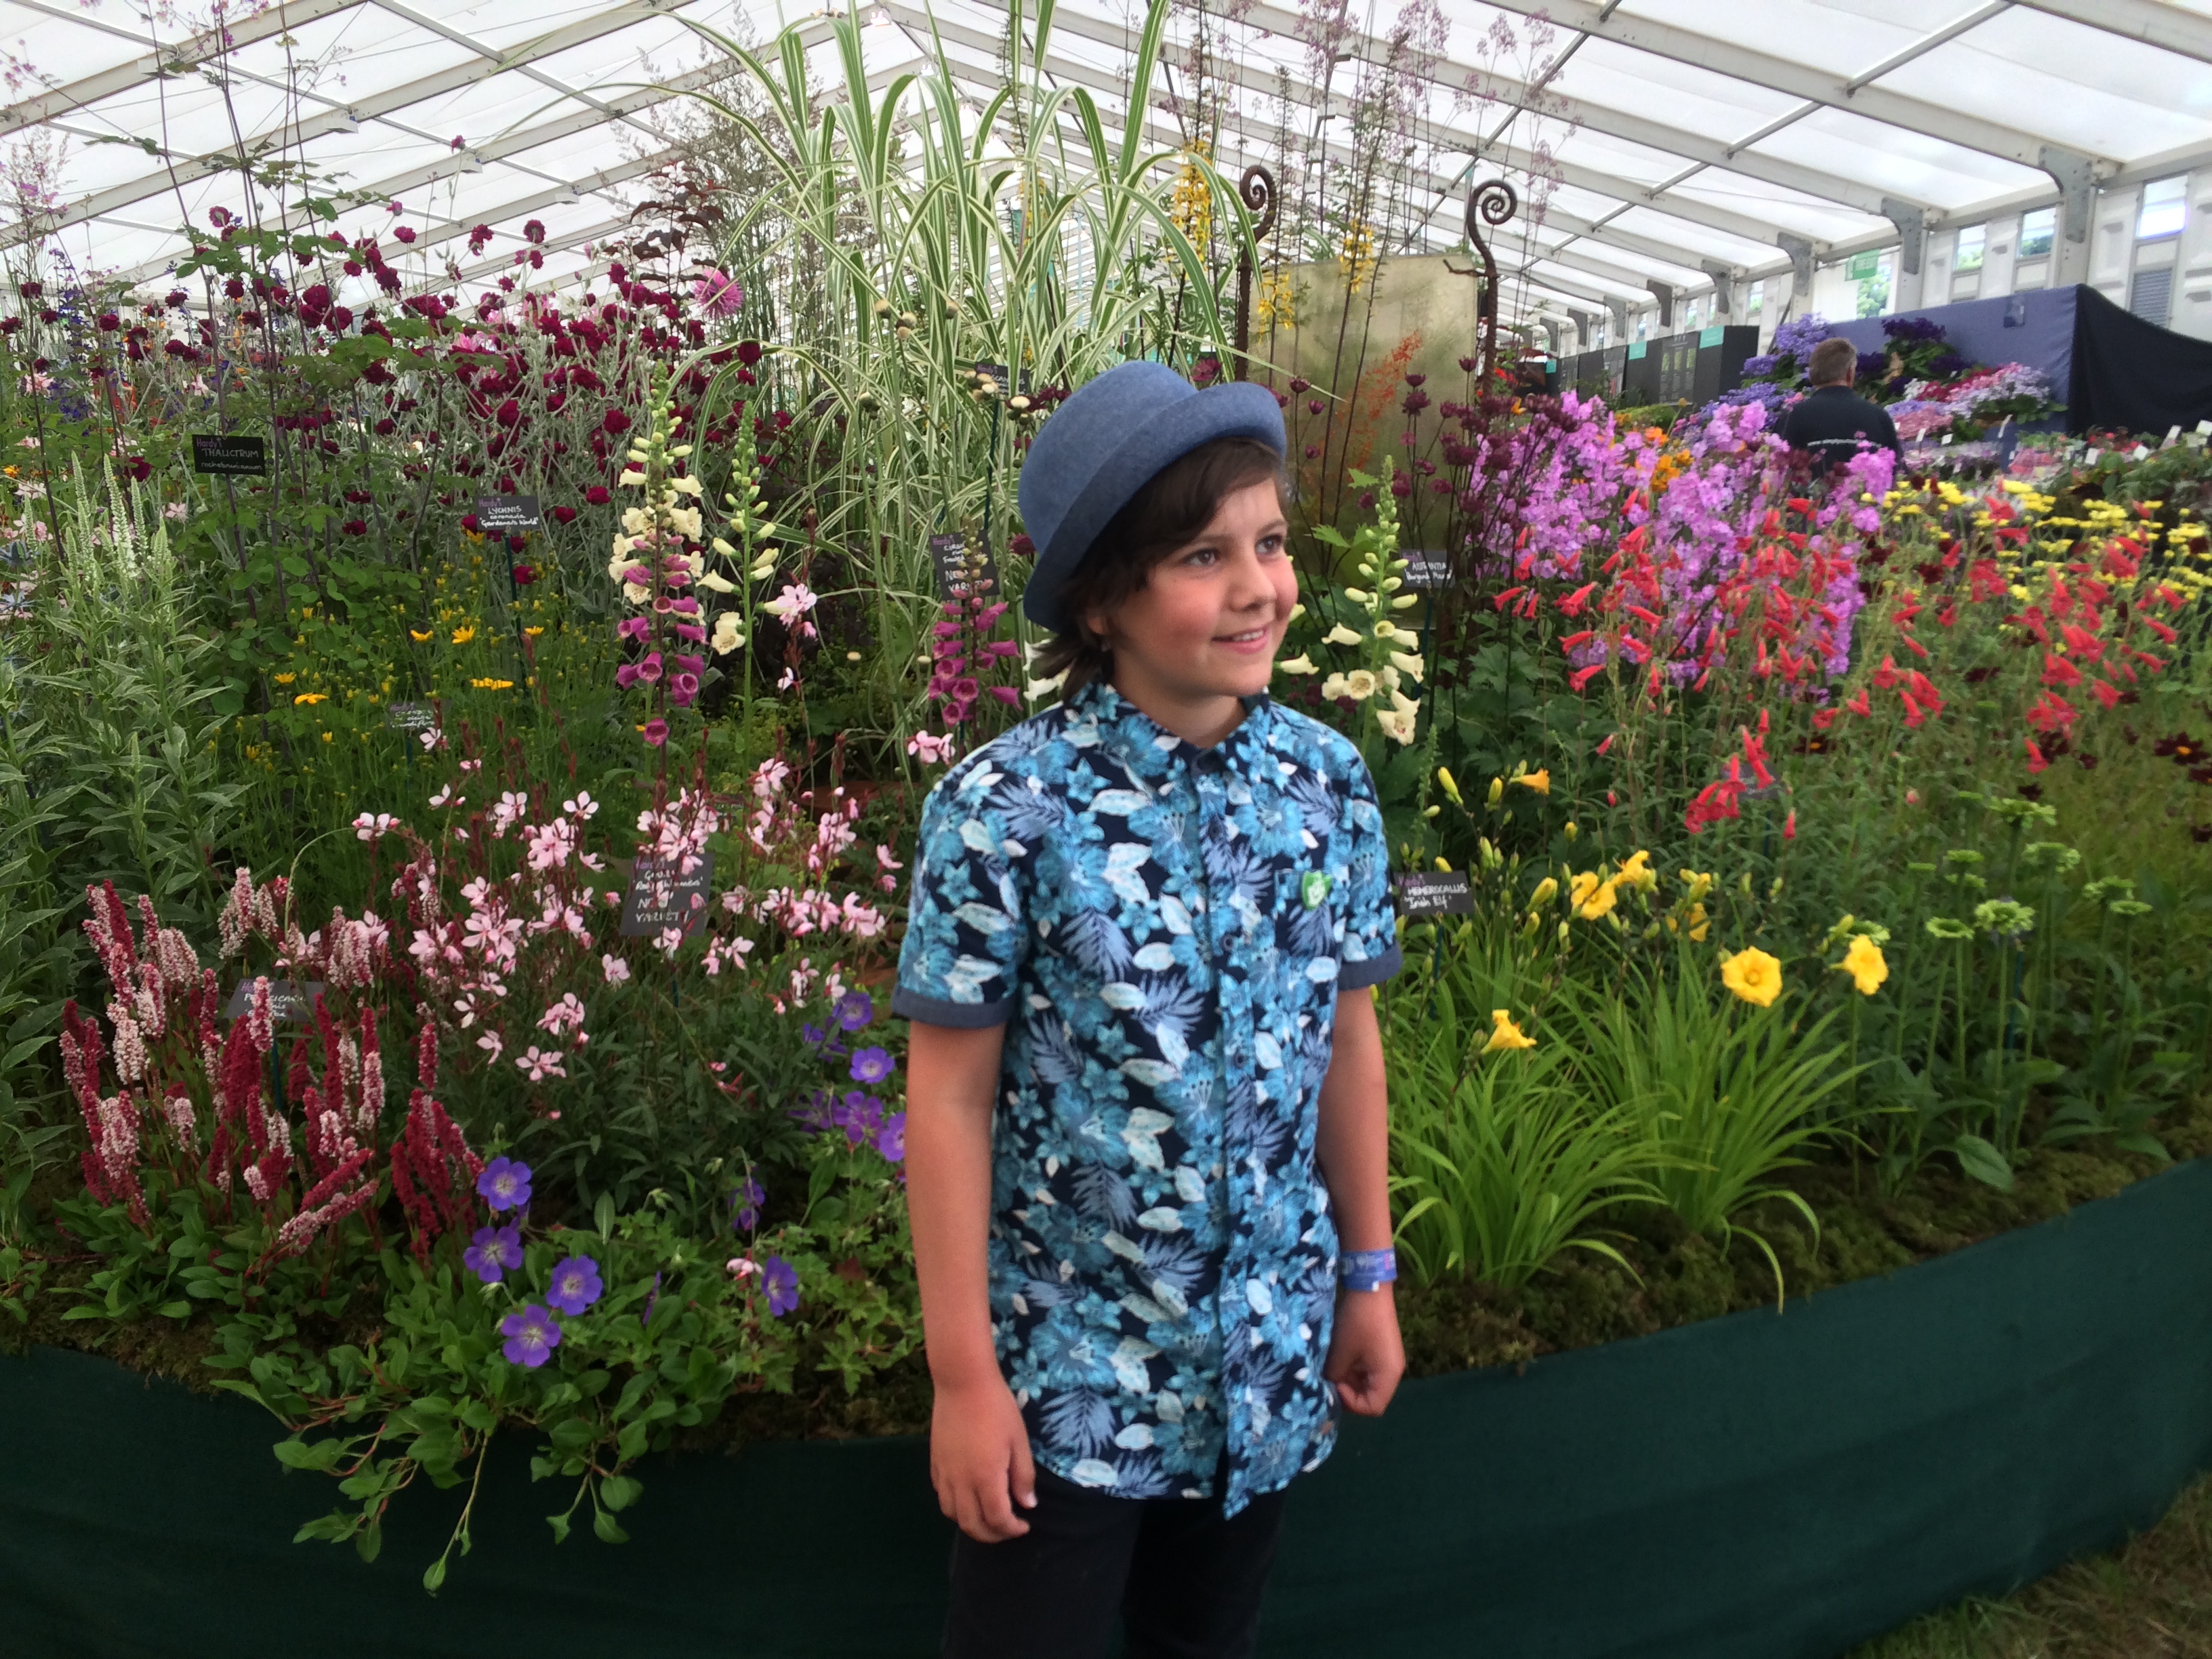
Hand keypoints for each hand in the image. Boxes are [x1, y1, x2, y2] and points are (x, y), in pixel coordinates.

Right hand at [929, 1374, 1036, 1542]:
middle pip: (972, 1525)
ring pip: (952, 1514)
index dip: (1012, 1529)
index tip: (1025, 1526)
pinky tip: (968, 1498)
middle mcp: (961, 1482)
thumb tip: (1027, 1505)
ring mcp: (945, 1473)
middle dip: (992, 1535)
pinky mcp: (935, 1463)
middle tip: (1007, 1529)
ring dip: (971, 1524)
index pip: (997, 1519)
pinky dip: (955, 1507)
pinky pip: (942, 1496)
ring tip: (988, 1518)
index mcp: (986, 1478)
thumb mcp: (1019, 1441)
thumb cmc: (997, 1408)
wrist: (963, 1382)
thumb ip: (1023, 1476)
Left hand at [1324, 1287, 1404, 1416]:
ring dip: (1349, 1380)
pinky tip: (1339, 1358)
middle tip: (1329, 1379)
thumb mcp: (1341, 1352)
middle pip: (1371, 1397)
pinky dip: (1352, 1369)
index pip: (1373, 1407)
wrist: (1369, 1288)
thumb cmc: (1356, 1322)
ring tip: (1332, 1368)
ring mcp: (1387, 1361)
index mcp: (1388, 1375)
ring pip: (1367, 1384)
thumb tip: (1327, 1388)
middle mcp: (1392, 1372)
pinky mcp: (1381, 1352)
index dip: (1351, 1403)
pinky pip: (1367, 1370)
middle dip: (1348, 1392)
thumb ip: (1334, 1376)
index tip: (1335, 1385)